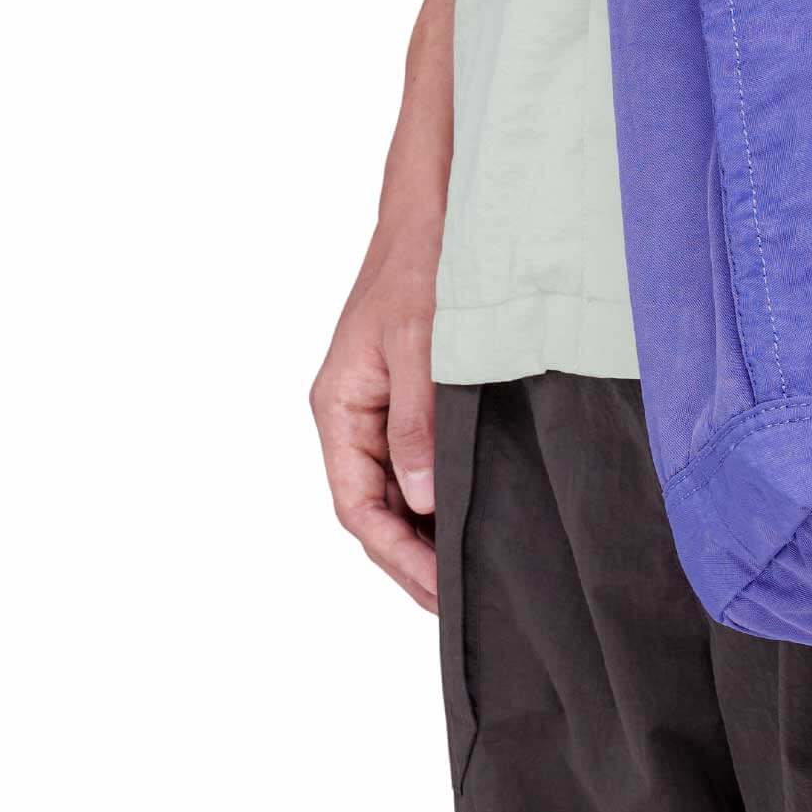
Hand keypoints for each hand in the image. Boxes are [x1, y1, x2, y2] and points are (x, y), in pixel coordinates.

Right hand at [311, 199, 442, 612]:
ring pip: (396, 492)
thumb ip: (419, 422)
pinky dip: (439, 497)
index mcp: (338, 406)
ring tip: (471, 577)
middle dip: (412, 559)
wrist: (438, 208)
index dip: (396, 555)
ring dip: (427, 533)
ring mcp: (379, 407)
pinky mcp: (409, 396)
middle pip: (374, 509)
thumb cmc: (423, 264)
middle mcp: (352, 414)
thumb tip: (424, 501)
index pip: (357, 506)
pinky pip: (416, 463)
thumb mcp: (423, 342)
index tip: (438, 592)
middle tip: (462, 603)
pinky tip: (473, 518)